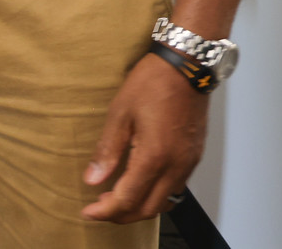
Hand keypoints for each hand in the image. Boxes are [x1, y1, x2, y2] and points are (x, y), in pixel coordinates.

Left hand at [81, 53, 207, 222]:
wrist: (186, 66)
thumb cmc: (152, 83)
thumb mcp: (120, 113)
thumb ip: (108, 150)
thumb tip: (93, 179)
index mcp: (155, 157)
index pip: (128, 199)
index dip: (105, 211)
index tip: (87, 212)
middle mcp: (176, 166)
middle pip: (148, 209)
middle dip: (122, 215)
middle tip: (99, 209)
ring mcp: (188, 163)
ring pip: (165, 203)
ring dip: (140, 207)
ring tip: (116, 198)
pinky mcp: (193, 157)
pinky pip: (176, 189)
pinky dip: (156, 195)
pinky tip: (140, 183)